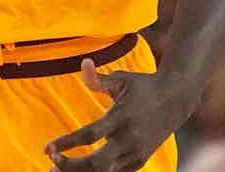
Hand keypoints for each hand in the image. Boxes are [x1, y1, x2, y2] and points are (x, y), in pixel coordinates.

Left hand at [46, 59, 186, 171]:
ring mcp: (135, 153)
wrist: (177, 99)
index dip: (66, 144)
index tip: (47, 148)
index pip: (90, 136)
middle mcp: (129, 139)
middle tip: (52, 162)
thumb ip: (98, 78)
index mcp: (121, 117)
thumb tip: (83, 64)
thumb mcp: (122, 78)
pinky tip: (80, 171)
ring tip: (58, 170)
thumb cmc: (144, 86)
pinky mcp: (139, 161)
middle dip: (71, 167)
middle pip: (97, 164)